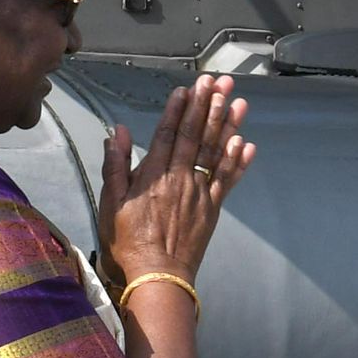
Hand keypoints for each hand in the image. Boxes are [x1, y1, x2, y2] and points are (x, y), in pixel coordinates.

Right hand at [99, 74, 256, 291]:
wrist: (158, 276)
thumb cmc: (129, 241)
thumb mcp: (111, 203)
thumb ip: (115, 165)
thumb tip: (118, 132)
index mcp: (153, 175)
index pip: (168, 133)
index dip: (179, 109)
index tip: (188, 89)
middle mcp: (180, 178)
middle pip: (196, 135)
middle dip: (207, 106)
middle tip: (219, 81)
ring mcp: (200, 193)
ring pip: (216, 153)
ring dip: (227, 125)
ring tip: (238, 101)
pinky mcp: (212, 209)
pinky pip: (228, 181)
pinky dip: (238, 162)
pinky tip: (246, 143)